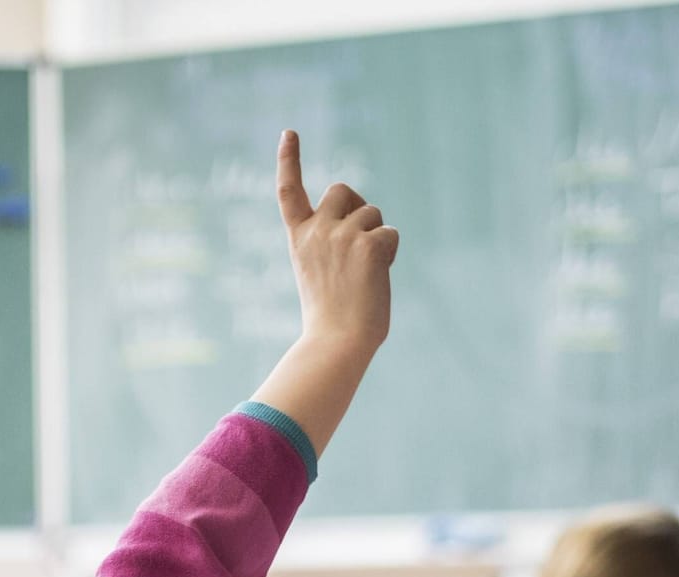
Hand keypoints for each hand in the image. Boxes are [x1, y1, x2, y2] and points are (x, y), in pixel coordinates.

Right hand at [277, 130, 396, 355]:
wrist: (336, 342)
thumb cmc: (332, 320)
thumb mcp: (322, 274)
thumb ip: (334, 244)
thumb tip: (373, 232)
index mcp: (299, 238)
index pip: (288, 190)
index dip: (289, 160)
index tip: (289, 133)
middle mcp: (316, 230)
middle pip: (343, 190)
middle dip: (357, 206)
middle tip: (361, 241)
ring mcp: (341, 235)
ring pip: (372, 213)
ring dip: (377, 236)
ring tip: (366, 272)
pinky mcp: (368, 244)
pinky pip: (390, 234)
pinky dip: (390, 253)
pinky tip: (377, 276)